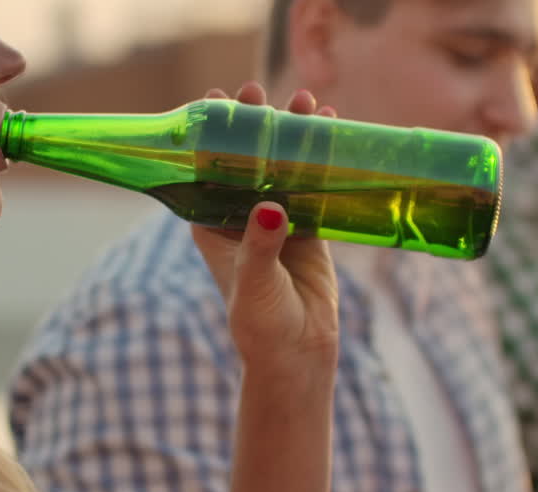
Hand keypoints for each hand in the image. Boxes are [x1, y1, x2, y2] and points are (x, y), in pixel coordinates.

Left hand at [189, 82, 339, 373]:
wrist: (296, 353)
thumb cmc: (260, 324)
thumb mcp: (254, 284)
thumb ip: (261, 246)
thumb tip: (271, 208)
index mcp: (212, 227)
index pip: (206, 172)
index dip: (212, 137)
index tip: (217, 101)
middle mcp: (240, 218)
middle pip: (245, 161)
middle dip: (254, 125)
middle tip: (259, 91)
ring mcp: (275, 220)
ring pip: (282, 167)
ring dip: (292, 135)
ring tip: (304, 102)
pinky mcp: (306, 228)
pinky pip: (313, 184)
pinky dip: (321, 158)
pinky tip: (330, 129)